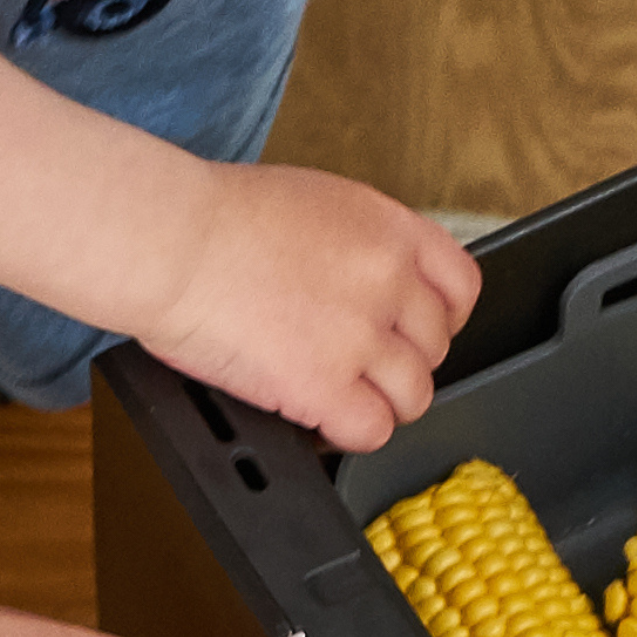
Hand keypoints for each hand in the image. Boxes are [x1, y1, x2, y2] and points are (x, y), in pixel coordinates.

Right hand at [138, 163, 481, 453]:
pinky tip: (319, 418)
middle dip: (400, 363)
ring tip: (339, 397)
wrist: (175, 243)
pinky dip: (348, 432)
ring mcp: (361, 337)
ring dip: (379, 403)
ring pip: (414, 397)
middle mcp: (387, 281)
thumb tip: (366, 283)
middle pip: (436, 349)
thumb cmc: (217, 219)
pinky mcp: (325, 386)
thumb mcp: (316, 203)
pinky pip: (371, 431)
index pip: (461, 287)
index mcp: (389, 229)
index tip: (415, 332)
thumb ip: (358, 245)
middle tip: (358, 367)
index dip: (442, 319)